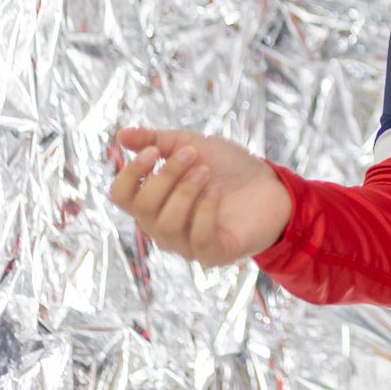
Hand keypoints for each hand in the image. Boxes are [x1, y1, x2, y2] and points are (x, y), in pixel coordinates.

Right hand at [107, 127, 293, 268]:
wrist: (270, 184)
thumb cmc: (226, 167)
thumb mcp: (191, 144)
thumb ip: (156, 140)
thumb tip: (121, 135)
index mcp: (152, 202)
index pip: (120, 196)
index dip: (131, 173)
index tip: (153, 151)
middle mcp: (162, 227)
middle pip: (144, 207)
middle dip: (168, 175)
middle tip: (194, 156)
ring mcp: (186, 244)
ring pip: (168, 225)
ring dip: (187, 192)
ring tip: (206, 173)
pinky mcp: (213, 254)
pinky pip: (198, 240)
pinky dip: (205, 212)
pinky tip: (216, 193)